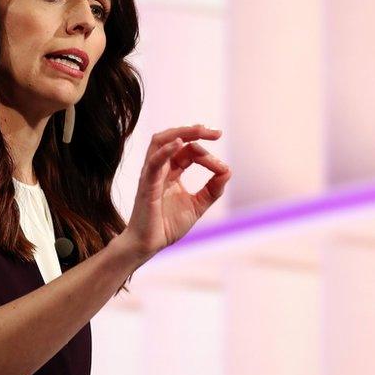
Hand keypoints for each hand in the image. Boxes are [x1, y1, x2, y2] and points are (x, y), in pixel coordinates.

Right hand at [122, 124, 231, 258]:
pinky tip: (180, 144)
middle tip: (216, 133)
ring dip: (181, 132)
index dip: (207, 154)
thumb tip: (228, 171)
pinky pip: (154, 162)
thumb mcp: (198, 205)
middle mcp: (160, 169)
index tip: (223, 168)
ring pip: (160, 141)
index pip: (188, 152)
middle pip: (173, 138)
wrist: (149, 245)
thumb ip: (212, 189)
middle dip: (195, 132)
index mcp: (171, 172)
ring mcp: (151, 174)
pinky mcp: (146, 184)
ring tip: (200, 130)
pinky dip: (166, 150)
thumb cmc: (167, 225)